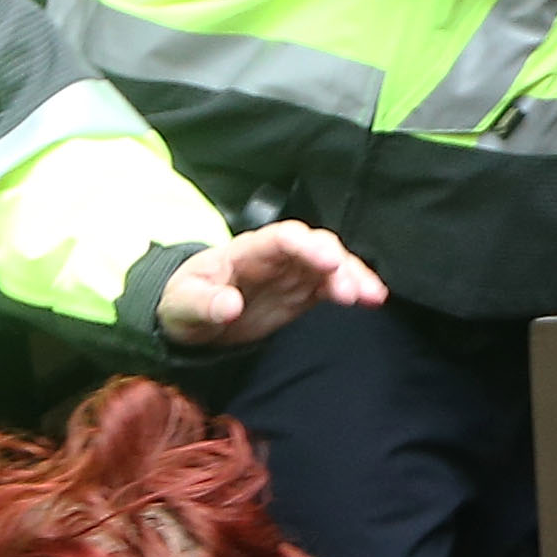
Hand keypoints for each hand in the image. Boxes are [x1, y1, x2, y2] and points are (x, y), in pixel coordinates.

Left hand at [157, 223, 384, 347]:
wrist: (192, 318)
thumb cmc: (185, 302)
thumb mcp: (183, 305)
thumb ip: (204, 304)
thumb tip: (229, 305)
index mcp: (247, 250)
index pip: (282, 238)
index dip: (307, 246)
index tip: (329, 261)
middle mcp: (275, 256)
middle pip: (314, 246)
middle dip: (338, 262)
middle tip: (352, 288)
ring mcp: (292, 272)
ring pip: (331, 263)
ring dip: (353, 275)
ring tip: (372, 296)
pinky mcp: (302, 292)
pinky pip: (333, 285)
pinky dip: (354, 289)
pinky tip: (373, 300)